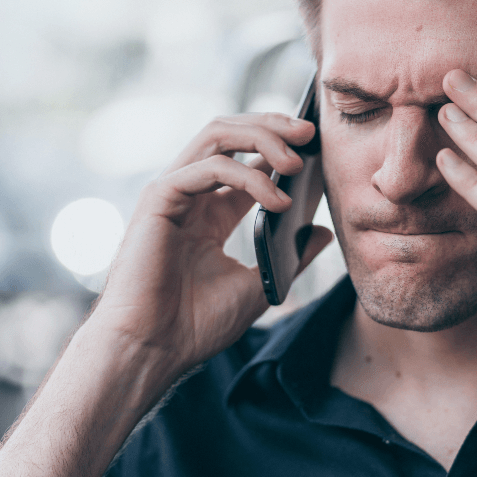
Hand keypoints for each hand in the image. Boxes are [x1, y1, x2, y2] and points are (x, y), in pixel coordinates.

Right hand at [87, 113, 333, 370]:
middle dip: (272, 126)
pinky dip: (248, 177)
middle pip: (230, 134)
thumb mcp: (260, 285)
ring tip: (297, 161)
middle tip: (309, 132)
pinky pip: (209, 167)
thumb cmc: (195, 325)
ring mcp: (172, 193)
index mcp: (209, 212)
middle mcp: (190, 195)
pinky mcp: (159, 199)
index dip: (281, 145)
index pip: (246, 158)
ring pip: (217, 135)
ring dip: (262, 138)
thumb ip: (290, 254)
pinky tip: (277, 201)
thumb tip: (322, 230)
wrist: (153, 350)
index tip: (317, 146)